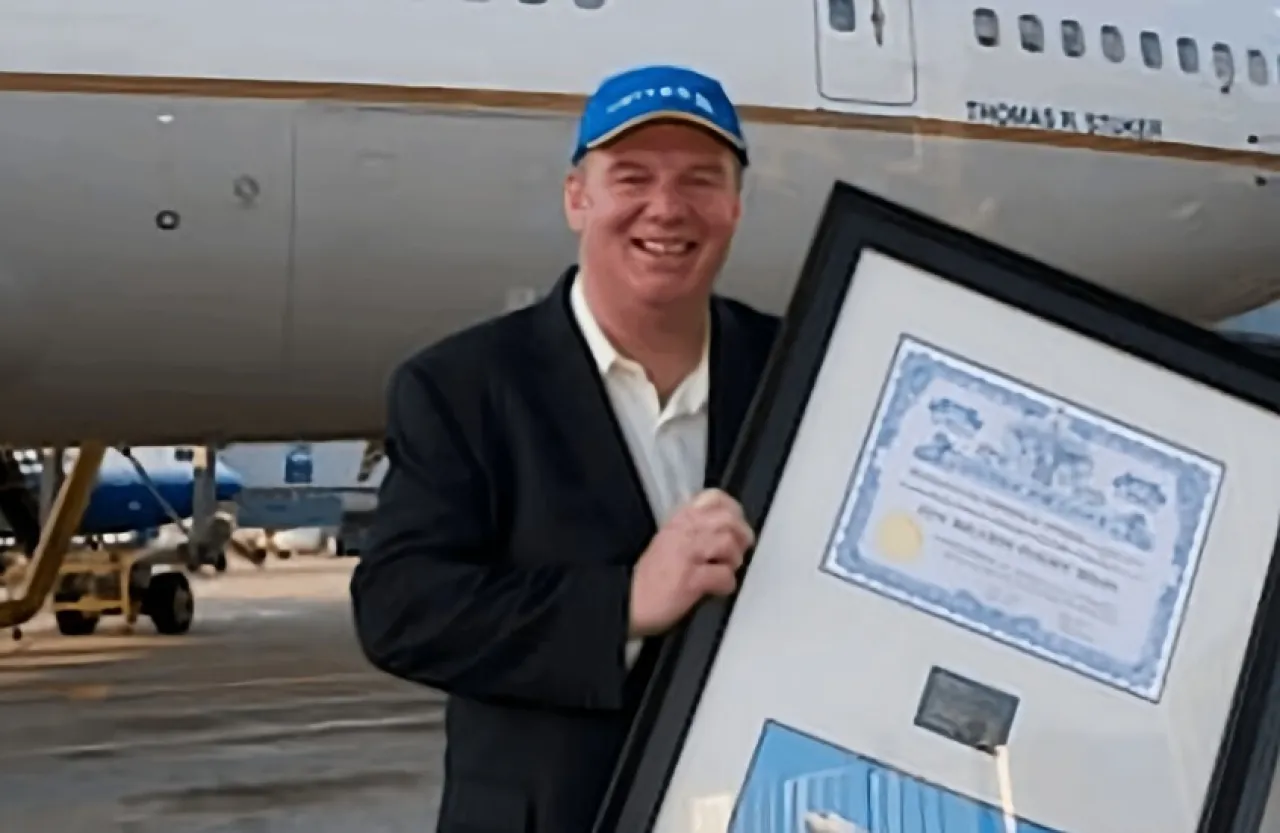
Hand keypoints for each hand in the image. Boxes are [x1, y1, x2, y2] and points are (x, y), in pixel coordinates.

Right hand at [628, 488, 754, 637]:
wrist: (625, 601)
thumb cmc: (646, 578)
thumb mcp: (667, 541)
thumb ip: (692, 531)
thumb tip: (723, 531)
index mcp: (678, 520)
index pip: (714, 498)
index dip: (732, 509)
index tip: (736, 522)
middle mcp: (683, 532)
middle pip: (728, 519)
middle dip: (741, 535)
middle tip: (739, 549)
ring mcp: (687, 555)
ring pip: (728, 543)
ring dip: (734, 559)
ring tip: (725, 569)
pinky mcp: (690, 580)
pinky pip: (723, 576)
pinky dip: (726, 584)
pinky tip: (717, 589)